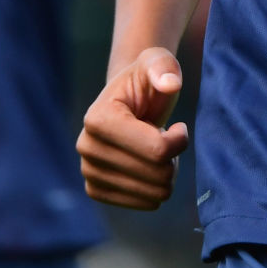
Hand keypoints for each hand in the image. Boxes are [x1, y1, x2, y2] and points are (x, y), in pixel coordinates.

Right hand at [76, 47, 189, 209]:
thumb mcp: (157, 62)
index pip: (157, 150)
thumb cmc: (146, 81)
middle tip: (165, 138)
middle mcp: (86, 148)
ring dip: (167, 174)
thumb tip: (170, 83)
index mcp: (98, 119)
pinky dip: (157, 188)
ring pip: (155, 194)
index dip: (180, 140)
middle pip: (157, 174)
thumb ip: (164, 67)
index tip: (180, 126)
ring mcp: (88, 172)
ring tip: (156, 151)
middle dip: (174, 158)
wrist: (129, 103)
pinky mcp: (96, 191)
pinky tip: (149, 166)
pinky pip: (147, 205)